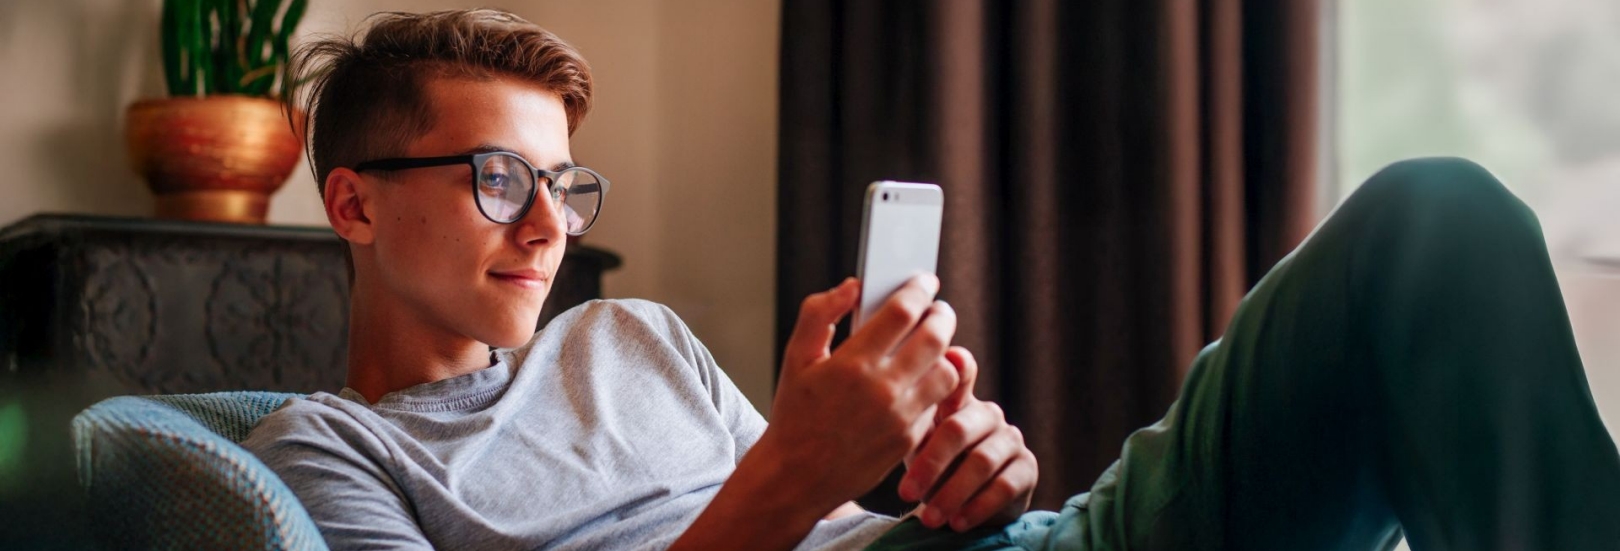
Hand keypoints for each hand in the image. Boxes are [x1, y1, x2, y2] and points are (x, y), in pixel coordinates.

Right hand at [761, 275, 962, 514]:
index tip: (923, 282)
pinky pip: (937, 402)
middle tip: (937, 309)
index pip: (903, 311)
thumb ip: (819, 313)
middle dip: (941, 315)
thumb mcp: (796, 357)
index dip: (919, 290)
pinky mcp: (910, 439)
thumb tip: (851, 286)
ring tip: (932, 345)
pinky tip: (920, 378)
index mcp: (853, 363)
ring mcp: (901, 417)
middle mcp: (882, 389)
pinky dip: (934, 385)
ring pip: (947, 371)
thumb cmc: (795, 415)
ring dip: (944, 351)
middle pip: (935, 337)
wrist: (796, 476)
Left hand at [899, 347, 1037, 531]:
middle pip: (959, 429)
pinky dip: (977, 507)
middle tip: (904, 493)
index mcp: (959, 402)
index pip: (960, 375)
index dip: (957, 367)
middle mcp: (988, 414)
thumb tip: (893, 402)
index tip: (947, 360)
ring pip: (982, 462)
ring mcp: (1011, 439)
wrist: (963, 504)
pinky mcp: (1027, 468)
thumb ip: (911, 421)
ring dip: (952, 494)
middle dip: (931, 464)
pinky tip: (957, 523)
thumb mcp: (916, 445)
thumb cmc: (932, 466)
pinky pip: (1004, 486)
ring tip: (928, 518)